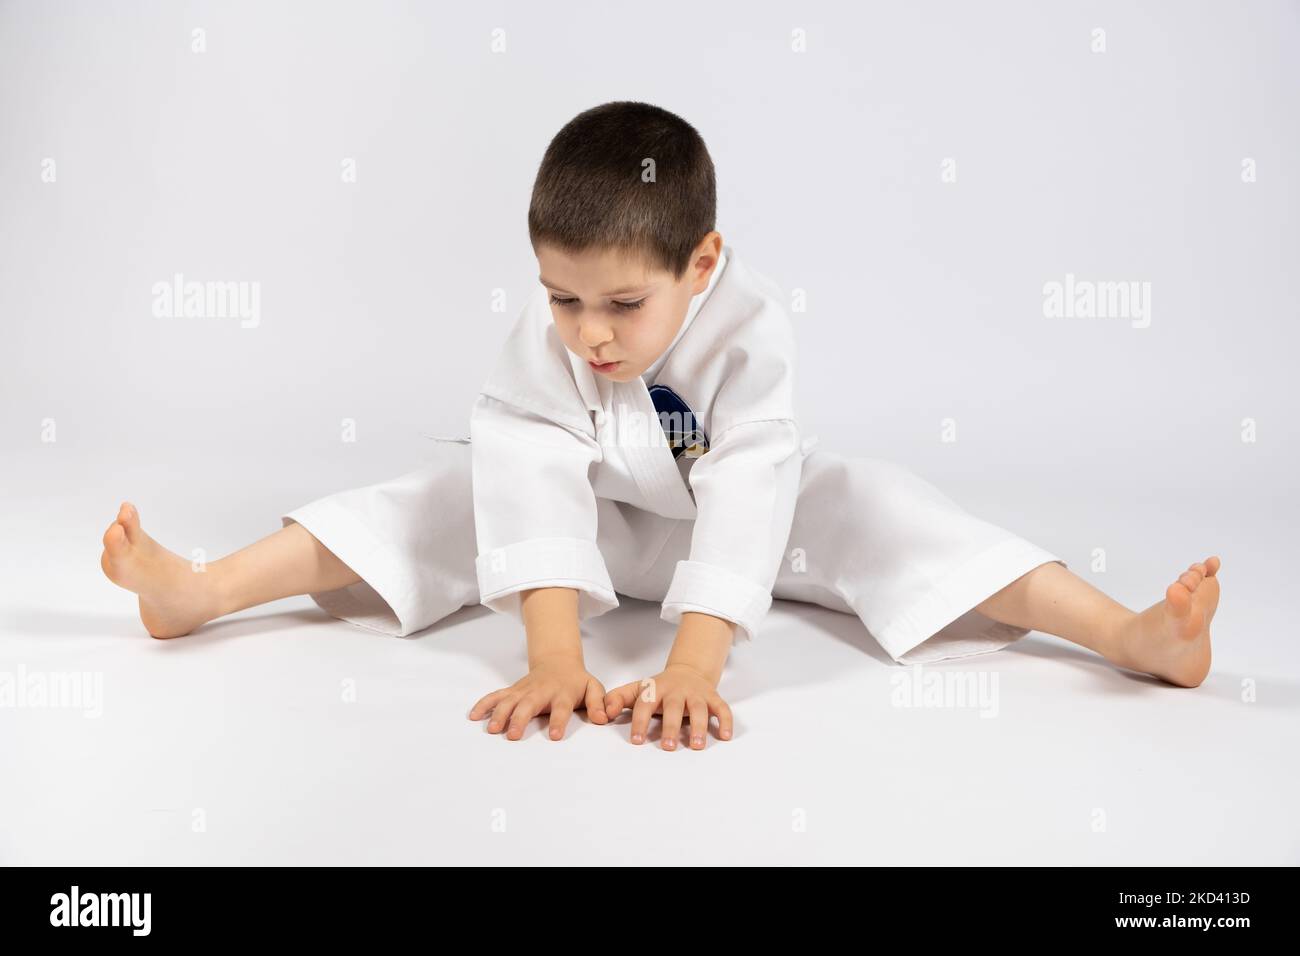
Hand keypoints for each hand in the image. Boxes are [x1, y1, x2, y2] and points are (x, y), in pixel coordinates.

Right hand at [468, 655, 608, 740]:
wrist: (558, 662)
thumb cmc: (576, 682)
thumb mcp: (593, 688)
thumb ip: (598, 703)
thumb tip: (602, 719)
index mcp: (563, 693)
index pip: (561, 708)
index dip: (558, 721)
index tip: (555, 736)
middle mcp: (541, 691)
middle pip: (529, 704)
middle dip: (520, 719)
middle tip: (513, 736)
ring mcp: (524, 690)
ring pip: (509, 700)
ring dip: (500, 713)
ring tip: (493, 729)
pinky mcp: (512, 691)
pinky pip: (496, 696)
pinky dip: (484, 704)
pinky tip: (473, 715)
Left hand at [604, 663, 733, 749]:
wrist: (688, 671)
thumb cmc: (659, 688)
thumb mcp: (637, 690)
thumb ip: (617, 699)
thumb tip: (604, 714)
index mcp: (655, 689)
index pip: (645, 704)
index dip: (640, 722)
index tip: (636, 741)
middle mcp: (676, 690)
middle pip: (673, 707)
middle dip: (671, 726)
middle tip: (668, 747)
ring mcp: (696, 694)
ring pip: (699, 708)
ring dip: (699, 727)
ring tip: (697, 746)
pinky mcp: (712, 698)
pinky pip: (722, 708)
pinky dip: (725, 721)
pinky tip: (725, 736)